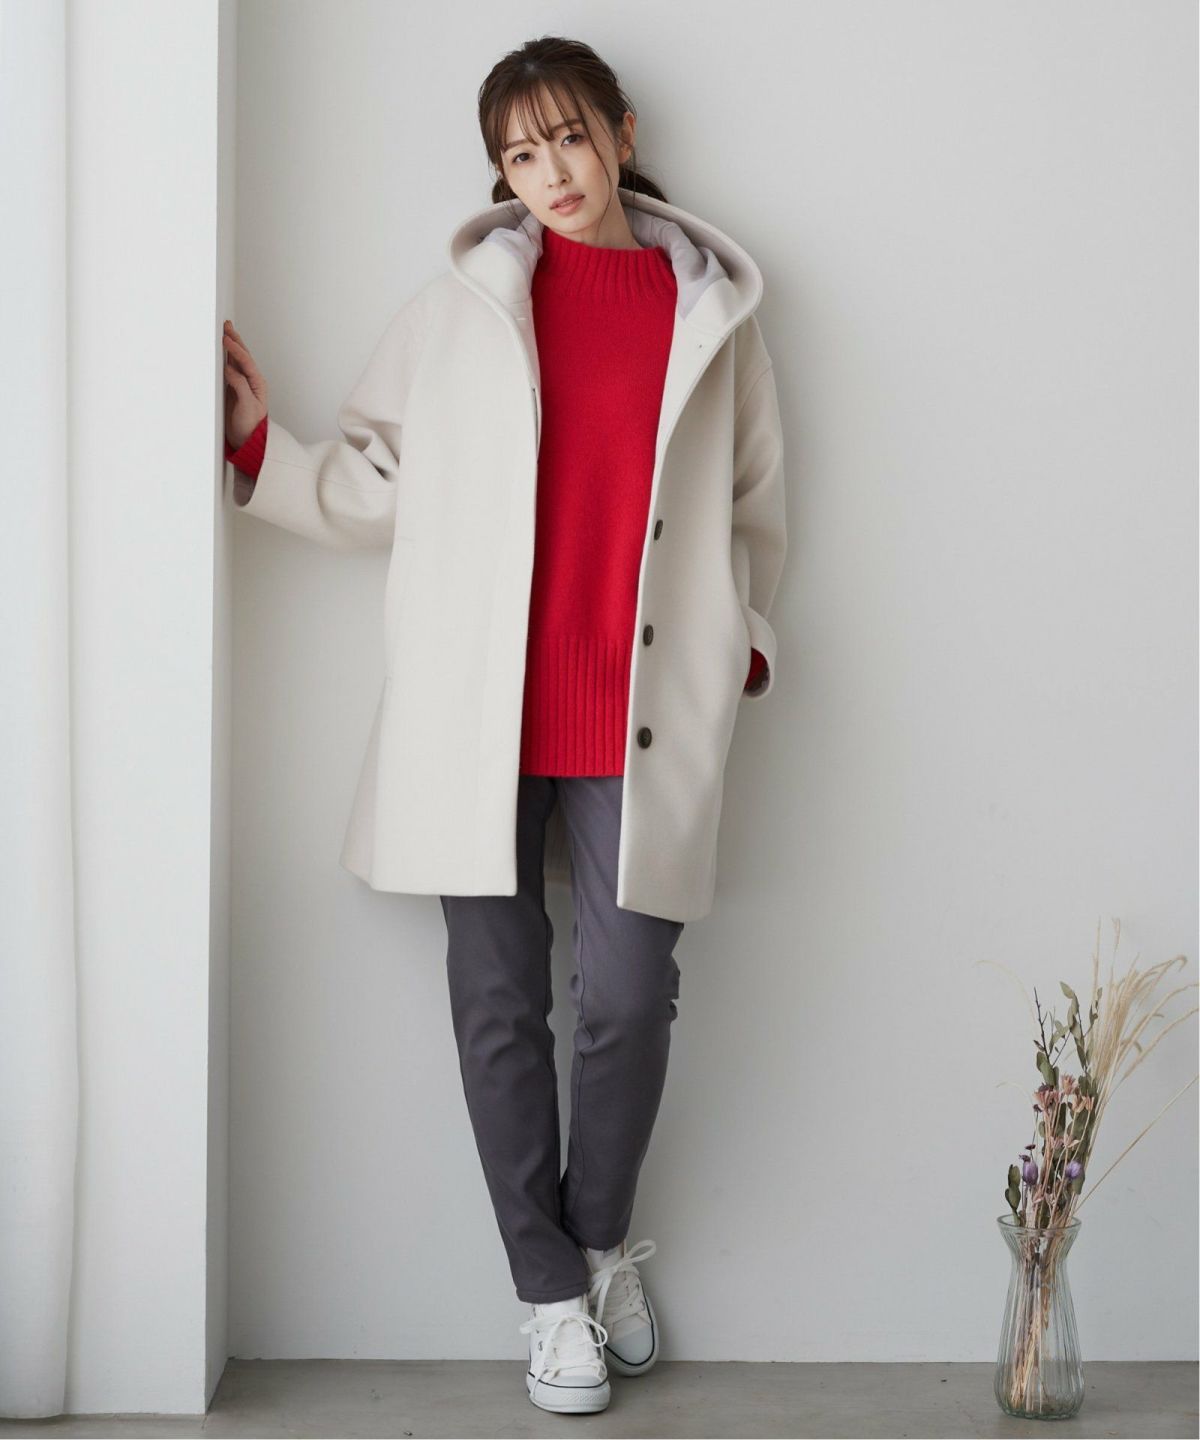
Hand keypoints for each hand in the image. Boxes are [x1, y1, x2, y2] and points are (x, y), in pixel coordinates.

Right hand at [222, 320, 268, 449]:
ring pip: (235, 360)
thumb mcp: (247, 406)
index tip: (226, 339)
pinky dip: (223, 357)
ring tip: (224, 332)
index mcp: (257, 384)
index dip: (236, 349)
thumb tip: (230, 369)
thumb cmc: (250, 426)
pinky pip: (228, 369)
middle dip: (234, 340)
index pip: (246, 362)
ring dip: (230, 346)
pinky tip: (219, 351)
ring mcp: (241, 384)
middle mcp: (250, 381)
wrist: (246, 441)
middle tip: (226, 325)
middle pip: (242, 356)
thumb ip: (240, 386)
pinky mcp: (233, 389)